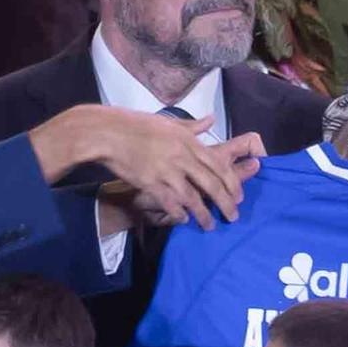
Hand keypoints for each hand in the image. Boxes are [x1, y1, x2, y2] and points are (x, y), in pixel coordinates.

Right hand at [97, 114, 263, 230]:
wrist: (108, 133)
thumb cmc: (138, 125)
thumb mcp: (169, 122)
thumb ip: (193, 126)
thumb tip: (211, 120)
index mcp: (188, 141)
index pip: (218, 165)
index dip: (232, 183)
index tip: (239, 196)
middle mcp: (181, 156)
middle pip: (211, 184)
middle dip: (226, 203)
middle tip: (233, 217)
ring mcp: (166, 170)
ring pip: (192, 197)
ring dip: (203, 214)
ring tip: (210, 226)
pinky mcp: (150, 182)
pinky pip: (170, 203)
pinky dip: (179, 214)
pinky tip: (184, 220)